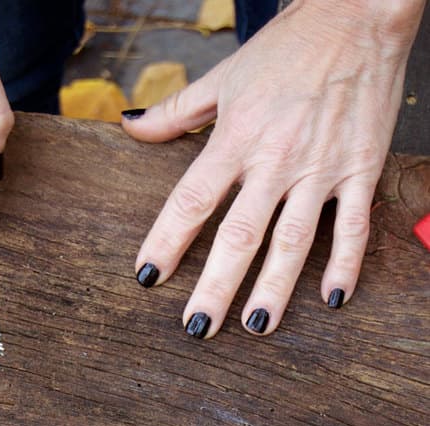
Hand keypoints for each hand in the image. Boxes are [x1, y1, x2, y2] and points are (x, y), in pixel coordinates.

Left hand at [123, 0, 424, 337]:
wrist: (361, 14)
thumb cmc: (289, 46)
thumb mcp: (225, 77)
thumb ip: (176, 112)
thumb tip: (130, 127)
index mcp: (237, 137)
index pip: (192, 200)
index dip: (167, 241)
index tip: (147, 276)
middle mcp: (276, 158)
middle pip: (239, 234)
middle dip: (216, 286)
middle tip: (197, 328)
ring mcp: (320, 168)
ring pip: (293, 239)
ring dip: (274, 288)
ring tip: (256, 327)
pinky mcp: (360, 169)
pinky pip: (353, 226)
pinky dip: (345, 264)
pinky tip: (333, 300)